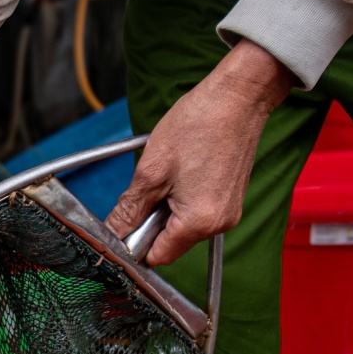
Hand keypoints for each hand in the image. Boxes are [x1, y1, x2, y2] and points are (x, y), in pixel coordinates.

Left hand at [106, 40, 294, 264]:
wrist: (238, 96)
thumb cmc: (198, 124)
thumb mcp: (151, 170)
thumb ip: (130, 210)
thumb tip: (114, 234)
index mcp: (198, 222)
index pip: (158, 256)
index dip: (136, 242)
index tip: (126, 219)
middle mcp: (218, 225)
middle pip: (171, 244)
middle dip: (152, 223)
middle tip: (149, 186)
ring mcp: (228, 214)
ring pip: (183, 228)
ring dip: (167, 210)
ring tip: (170, 174)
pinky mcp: (230, 201)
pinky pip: (198, 214)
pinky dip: (183, 200)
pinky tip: (184, 173)